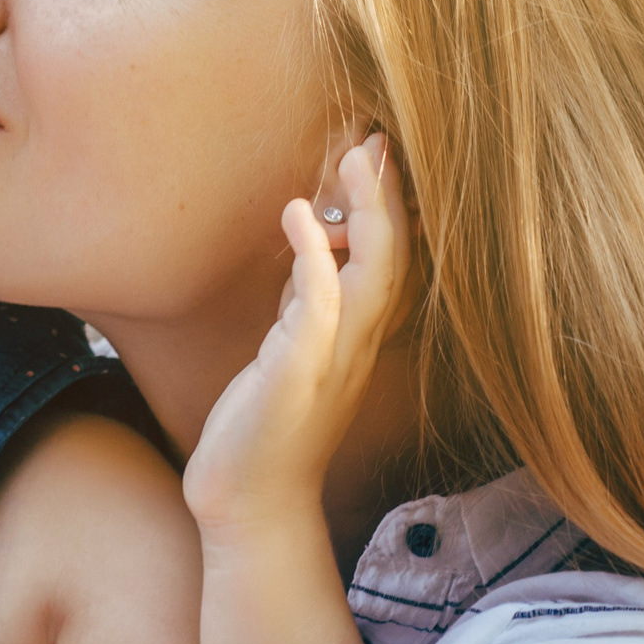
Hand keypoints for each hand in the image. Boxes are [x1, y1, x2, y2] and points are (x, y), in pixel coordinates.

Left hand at [184, 134, 410, 547]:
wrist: (248, 507)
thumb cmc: (263, 432)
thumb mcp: (287, 353)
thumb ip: (305, 306)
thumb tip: (312, 250)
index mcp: (355, 342)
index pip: (388, 264)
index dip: (392, 208)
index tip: (380, 154)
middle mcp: (356, 350)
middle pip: (395, 260)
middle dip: (392, 196)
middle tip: (378, 137)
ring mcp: (332, 363)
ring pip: (372, 277)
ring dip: (370, 214)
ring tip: (358, 156)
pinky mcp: (297, 376)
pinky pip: (318, 307)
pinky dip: (313, 256)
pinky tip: (299, 214)